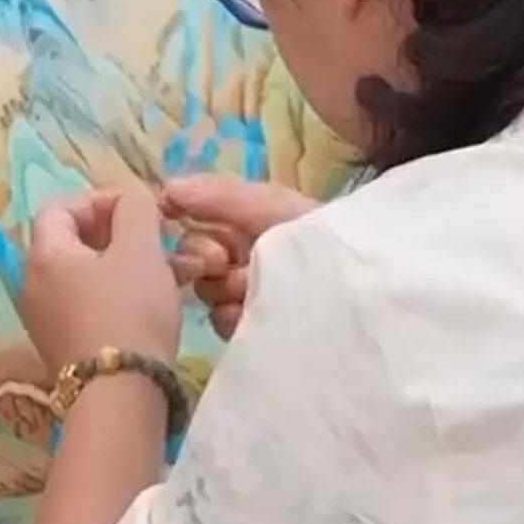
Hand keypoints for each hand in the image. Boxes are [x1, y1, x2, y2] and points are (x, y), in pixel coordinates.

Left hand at [20, 188, 182, 376]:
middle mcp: (34, 285)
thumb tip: (130, 199)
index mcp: (43, 255)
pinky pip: (92, 306)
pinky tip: (158, 303)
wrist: (120, 396)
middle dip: (121, 235)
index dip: (100, 200)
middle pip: (74, 243)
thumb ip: (135, 210)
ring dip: (129, 266)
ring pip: (89, 276)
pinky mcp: (66, 348)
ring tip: (173, 272)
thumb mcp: (139, 249)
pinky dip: (122, 295)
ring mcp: (46, 321)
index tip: (140, 209)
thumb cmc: (128, 312)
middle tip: (160, 240)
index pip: (60, 208)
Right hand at [159, 175, 319, 339]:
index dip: (182, 216)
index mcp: (244, 224)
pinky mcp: (250, 334)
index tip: (174, 214)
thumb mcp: (274, 207)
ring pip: (202, 289)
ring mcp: (244, 299)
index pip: (192, 216)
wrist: (358, 293)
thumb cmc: (321, 239)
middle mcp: (239, 259)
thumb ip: (221, 195)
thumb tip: (165, 189)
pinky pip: (218, 320)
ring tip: (254, 289)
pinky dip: (231, 316)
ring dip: (222, 287)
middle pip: (189, 254)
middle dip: (201, 253)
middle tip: (222, 260)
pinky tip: (252, 314)